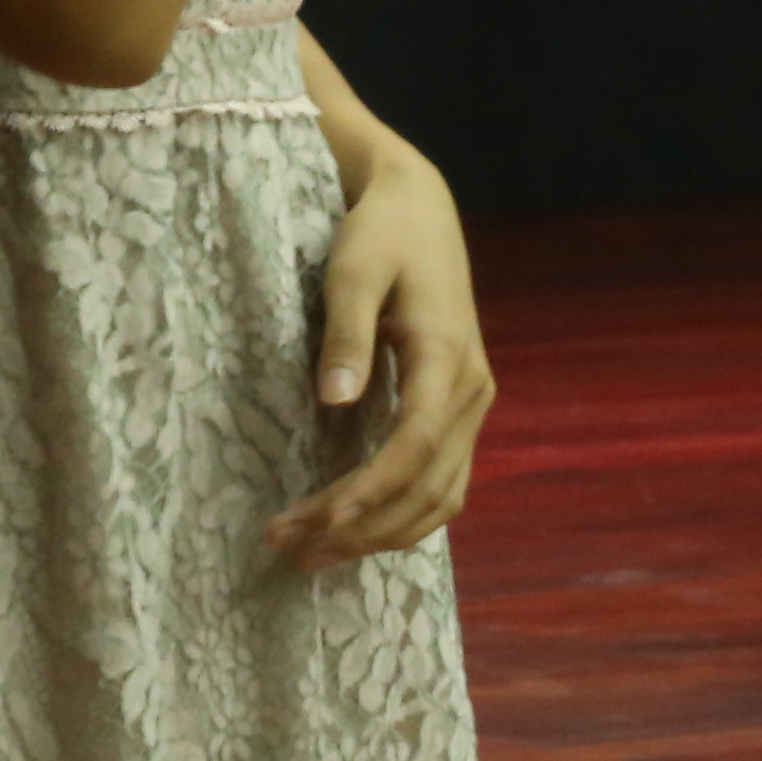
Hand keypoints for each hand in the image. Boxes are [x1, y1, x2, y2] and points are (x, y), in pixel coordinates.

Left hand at [269, 150, 497, 566]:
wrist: (419, 208)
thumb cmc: (381, 233)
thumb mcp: (354, 268)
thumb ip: (347, 333)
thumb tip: (334, 400)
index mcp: (446, 356)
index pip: (413, 443)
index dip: (371, 488)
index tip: (321, 519)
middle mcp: (470, 389)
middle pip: (427, 485)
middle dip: (362, 526)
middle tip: (291, 546)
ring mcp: (470, 403)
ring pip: (441, 495)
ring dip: (383, 532)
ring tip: (315, 552)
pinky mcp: (458, 408)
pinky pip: (443, 481)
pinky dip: (404, 515)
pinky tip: (357, 528)